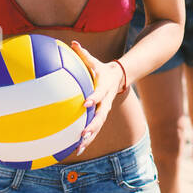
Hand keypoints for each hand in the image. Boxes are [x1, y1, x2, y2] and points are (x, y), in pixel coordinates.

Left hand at [69, 41, 121, 156]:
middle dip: (93, 126)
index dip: (93, 98)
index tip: (85, 103)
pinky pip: (95, 130)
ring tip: (79, 148)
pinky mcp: (100, 117)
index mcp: (103, 89)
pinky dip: (87, 140)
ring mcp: (104, 111)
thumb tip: (73, 42)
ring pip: (98, 127)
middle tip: (83, 133)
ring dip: (90, 138)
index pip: (99, 94)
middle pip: (100, 117)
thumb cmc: (101, 69)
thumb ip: (83, 54)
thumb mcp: (94, 61)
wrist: (119, 78)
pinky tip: (77, 150)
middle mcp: (105, 102)